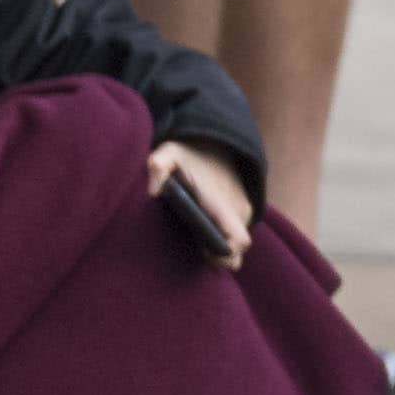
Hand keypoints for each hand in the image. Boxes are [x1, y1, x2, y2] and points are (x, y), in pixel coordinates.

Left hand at [144, 138, 254, 268]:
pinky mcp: (241, 209)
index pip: (239, 241)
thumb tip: (152, 191)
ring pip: (236, 240)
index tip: (204, 251)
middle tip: (195, 245)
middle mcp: (238, 209)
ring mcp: (242, 209)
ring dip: (220, 244)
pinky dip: (223, 235)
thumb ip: (158, 167)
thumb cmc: (187, 153)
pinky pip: (235, 232)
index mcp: (222, 203)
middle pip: (237, 248)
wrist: (213, 139)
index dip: (225, 255)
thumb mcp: (168, 154)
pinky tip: (204, 227)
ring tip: (197, 234)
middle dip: (219, 254)